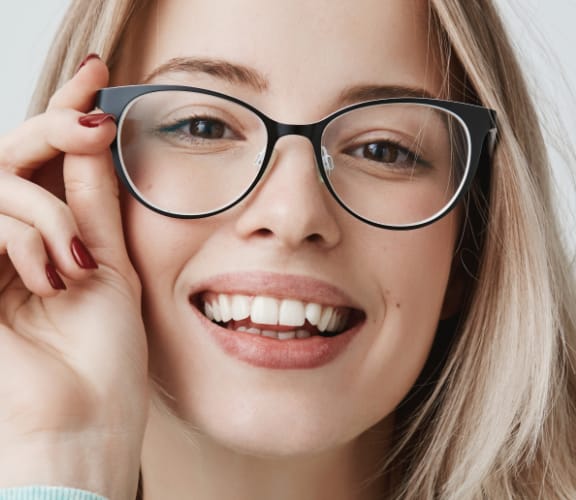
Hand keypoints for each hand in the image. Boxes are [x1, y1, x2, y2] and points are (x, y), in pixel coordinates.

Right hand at [0, 56, 147, 499]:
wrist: (82, 421)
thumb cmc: (103, 358)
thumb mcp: (109, 266)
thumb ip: (92, 204)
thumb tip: (97, 143)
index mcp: (48, 239)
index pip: (49, 161)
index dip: (66, 112)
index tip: (99, 75)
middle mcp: (10, 241)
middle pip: (14, 153)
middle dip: (55, 129)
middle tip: (95, 127)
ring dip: (45, 210)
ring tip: (73, 263)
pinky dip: (20, 236)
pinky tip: (48, 276)